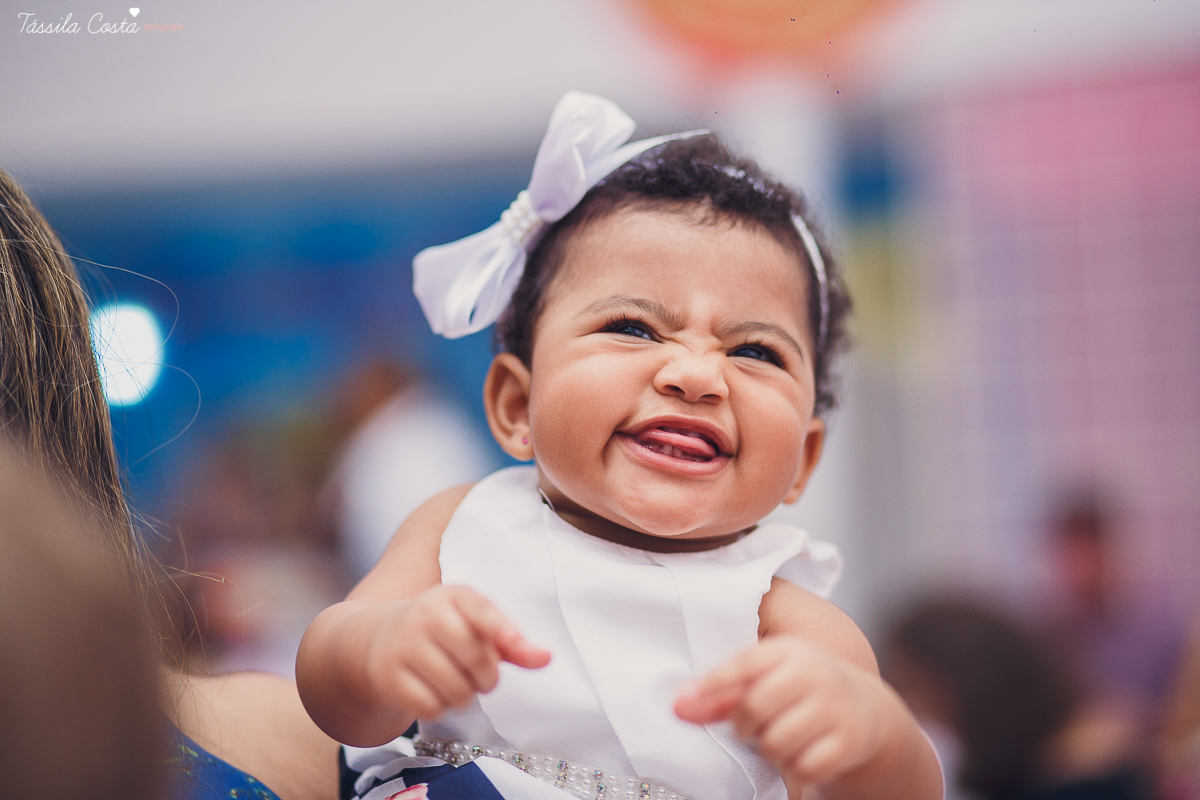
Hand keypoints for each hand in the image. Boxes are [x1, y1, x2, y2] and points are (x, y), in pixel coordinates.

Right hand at [364, 584, 549, 720]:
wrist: (378, 640)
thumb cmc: (443, 633)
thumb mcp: (474, 627)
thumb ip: (512, 642)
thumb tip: (546, 658)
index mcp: (454, 595)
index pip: (484, 612)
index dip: (505, 633)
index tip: (516, 648)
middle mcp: (426, 614)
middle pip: (475, 659)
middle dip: (488, 678)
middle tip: (482, 679)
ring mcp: (403, 644)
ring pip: (455, 688)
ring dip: (464, 697)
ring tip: (458, 686)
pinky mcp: (388, 675)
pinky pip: (430, 707)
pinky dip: (439, 708)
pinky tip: (434, 694)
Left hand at [674, 637, 894, 789]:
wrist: (867, 711)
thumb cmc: (800, 693)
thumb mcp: (766, 681)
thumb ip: (721, 695)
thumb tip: (677, 707)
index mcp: (788, 650)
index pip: (743, 663)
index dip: (711, 685)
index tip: (680, 705)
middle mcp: (815, 672)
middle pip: (754, 707)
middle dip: (743, 727)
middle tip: (750, 729)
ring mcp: (835, 706)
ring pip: (776, 742)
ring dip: (769, 750)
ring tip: (779, 739)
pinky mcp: (849, 741)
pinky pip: (802, 766)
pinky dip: (794, 770)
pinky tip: (802, 755)